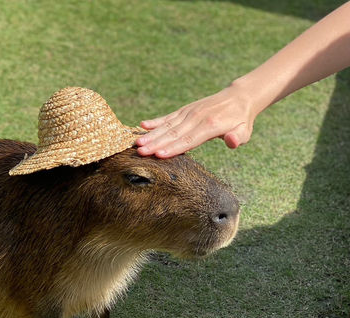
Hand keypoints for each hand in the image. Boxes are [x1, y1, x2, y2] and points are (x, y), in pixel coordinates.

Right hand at [135, 83, 256, 157]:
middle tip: (140, 152)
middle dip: (156, 143)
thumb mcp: (245, 130)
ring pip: (167, 126)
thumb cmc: (241, 120)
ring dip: (152, 135)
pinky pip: (168, 117)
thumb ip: (237, 137)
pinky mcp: (184, 110)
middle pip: (174, 134)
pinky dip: (155, 122)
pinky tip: (142, 126)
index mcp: (211, 126)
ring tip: (137, 143)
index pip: (189, 140)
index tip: (159, 155)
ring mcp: (189, 113)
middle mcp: (197, 118)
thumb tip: (232, 141)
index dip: (174, 148)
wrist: (239, 97)